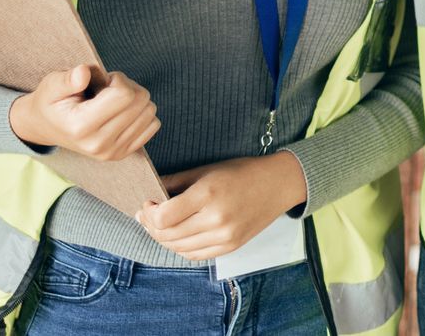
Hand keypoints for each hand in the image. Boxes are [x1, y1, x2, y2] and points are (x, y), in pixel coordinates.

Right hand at [8, 66, 158, 160]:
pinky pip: (153, 125)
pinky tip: (121, 112)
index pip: (124, 95)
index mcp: (81, 127)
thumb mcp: (52, 85)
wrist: (47, 127)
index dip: (118, 79)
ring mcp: (112, 153)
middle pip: (140, 102)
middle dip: (128, 86)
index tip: (104, 80)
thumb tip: (84, 72)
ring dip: (135, 99)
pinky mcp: (122, 154)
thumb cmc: (52, 102)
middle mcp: (98, 144)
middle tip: (107, 89)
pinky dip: (141, 113)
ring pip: (149, 112)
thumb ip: (68, 79)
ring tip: (112, 101)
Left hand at [139, 153, 310, 259]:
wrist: (278, 184)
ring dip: (163, 239)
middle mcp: (216, 219)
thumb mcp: (206, 170)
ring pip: (178, 248)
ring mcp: (224, 237)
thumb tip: (150, 193)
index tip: (146, 204)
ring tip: (160, 226)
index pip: (164, 217)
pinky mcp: (230, 247)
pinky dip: (180, 248)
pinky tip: (177, 236)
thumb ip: (175, 182)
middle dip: (151, 226)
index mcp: (208, 194)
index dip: (148, 213)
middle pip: (168, 235)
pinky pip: (194, 255)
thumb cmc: (242, 172)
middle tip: (146, 216)